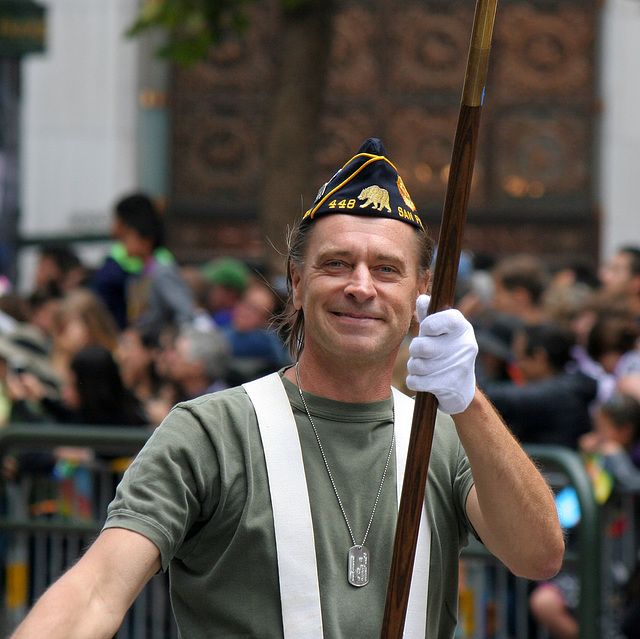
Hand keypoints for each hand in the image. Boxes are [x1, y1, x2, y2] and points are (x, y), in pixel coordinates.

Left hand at [406, 294, 477, 413]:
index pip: (446, 318)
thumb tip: (422, 299)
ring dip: (414, 366)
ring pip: (416, 365)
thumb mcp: (439, 332)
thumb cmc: (445, 352)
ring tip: (423, 366)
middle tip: (421, 352)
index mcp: (463, 328)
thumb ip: (428, 316)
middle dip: (415, 350)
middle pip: (421, 345)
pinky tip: (423, 380)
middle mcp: (465, 345)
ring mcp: (459, 367)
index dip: (429, 324)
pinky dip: (414, 381)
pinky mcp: (449, 386)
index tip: (426, 330)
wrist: (461, 389)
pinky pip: (416, 381)